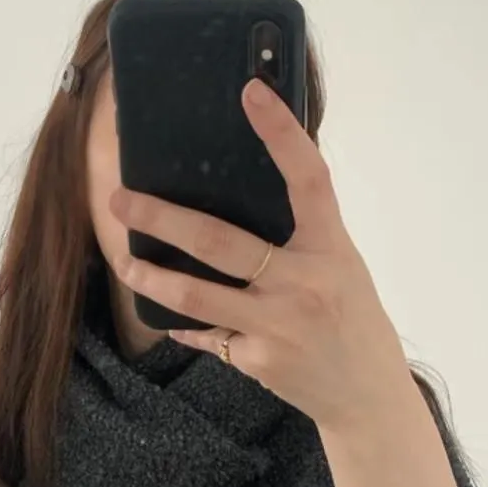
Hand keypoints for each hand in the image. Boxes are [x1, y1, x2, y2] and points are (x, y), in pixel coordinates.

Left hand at [109, 78, 413, 434]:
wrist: (368, 395)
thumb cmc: (352, 318)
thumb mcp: (341, 265)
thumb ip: (301, 233)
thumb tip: (245, 188)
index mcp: (331, 247)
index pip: (309, 177)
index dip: (281, 133)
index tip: (251, 91)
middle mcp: (303, 283)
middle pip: (219, 241)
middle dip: (161, 219)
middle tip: (119, 199)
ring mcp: (278, 324)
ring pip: (196, 295)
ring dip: (150, 278)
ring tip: (124, 260)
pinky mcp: (258, 360)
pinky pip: (207, 334)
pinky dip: (187, 324)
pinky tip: (166, 316)